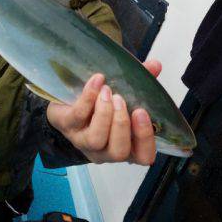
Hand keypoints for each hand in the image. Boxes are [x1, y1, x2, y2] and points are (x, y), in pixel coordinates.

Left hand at [47, 59, 161, 165]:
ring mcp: (83, 141)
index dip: (145, 138)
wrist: (67, 98)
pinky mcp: (66, 126)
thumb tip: (155, 65)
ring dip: (104, 113)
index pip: (143, 156)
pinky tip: (96, 82)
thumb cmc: (101, 101)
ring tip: (107, 91)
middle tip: (120, 99)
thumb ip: (142, 81)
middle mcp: (105, 150)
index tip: (142, 112)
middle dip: (122, 124)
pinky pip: (77, 117)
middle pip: (118, 152)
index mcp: (126, 145)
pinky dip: (88, 98)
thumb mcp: (125, 92)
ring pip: (96, 139)